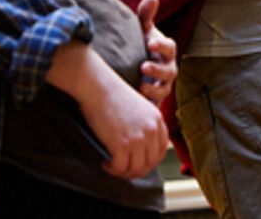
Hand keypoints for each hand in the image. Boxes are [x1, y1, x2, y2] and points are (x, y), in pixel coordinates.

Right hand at [48, 42, 168, 179]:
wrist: (99, 87)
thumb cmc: (114, 96)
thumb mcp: (140, 108)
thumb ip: (145, 124)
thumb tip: (140, 147)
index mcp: (158, 120)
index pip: (161, 150)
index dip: (149, 161)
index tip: (137, 163)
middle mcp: (151, 130)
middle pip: (150, 163)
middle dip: (136, 170)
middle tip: (122, 169)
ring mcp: (138, 138)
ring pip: (136, 169)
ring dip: (124, 172)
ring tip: (113, 167)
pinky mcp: (122, 144)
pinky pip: (120, 168)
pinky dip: (112, 170)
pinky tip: (105, 163)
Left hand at [135, 0, 175, 104]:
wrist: (132, 72)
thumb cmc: (138, 48)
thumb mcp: (141, 32)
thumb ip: (146, 15)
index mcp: (165, 52)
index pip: (170, 47)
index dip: (162, 45)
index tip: (150, 42)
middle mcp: (168, 69)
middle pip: (169, 71)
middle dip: (158, 69)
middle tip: (144, 66)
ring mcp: (162, 87)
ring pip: (164, 90)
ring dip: (153, 88)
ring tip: (140, 84)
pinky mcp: (153, 101)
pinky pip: (154, 105)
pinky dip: (148, 103)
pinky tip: (136, 100)